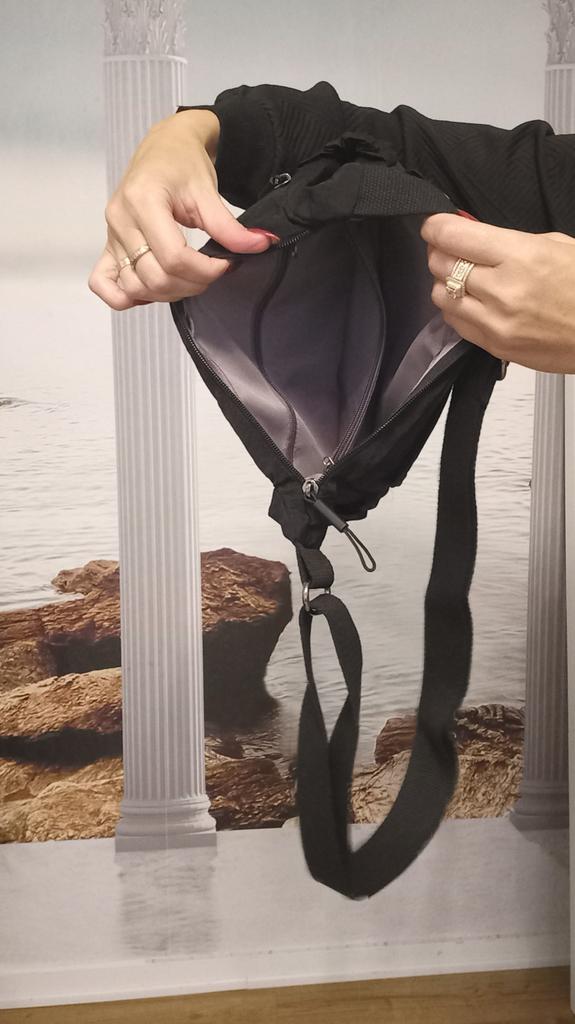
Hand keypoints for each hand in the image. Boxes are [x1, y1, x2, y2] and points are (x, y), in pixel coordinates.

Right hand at [87, 110, 277, 309]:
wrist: (163, 149)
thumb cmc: (182, 164)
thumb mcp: (208, 192)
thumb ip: (230, 226)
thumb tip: (260, 244)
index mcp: (143, 201)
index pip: (174, 258)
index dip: (205, 271)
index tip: (224, 264)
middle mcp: (120, 220)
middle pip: (155, 278)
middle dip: (191, 284)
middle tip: (210, 272)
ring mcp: (111, 235)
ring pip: (135, 288)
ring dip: (166, 293)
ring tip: (187, 277)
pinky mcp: (108, 246)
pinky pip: (103, 284)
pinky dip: (126, 296)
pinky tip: (153, 289)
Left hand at [421, 213, 574, 373]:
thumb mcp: (555, 245)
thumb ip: (507, 240)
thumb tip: (471, 232)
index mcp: (520, 255)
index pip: (453, 236)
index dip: (435, 227)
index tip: (433, 225)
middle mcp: (503, 289)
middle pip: (440, 265)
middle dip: (439, 252)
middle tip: (448, 247)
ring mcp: (496, 322)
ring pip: (440, 296)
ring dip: (444, 282)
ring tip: (461, 276)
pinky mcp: (495, 346)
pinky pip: (455, 323)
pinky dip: (455, 308)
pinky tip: (471, 301)